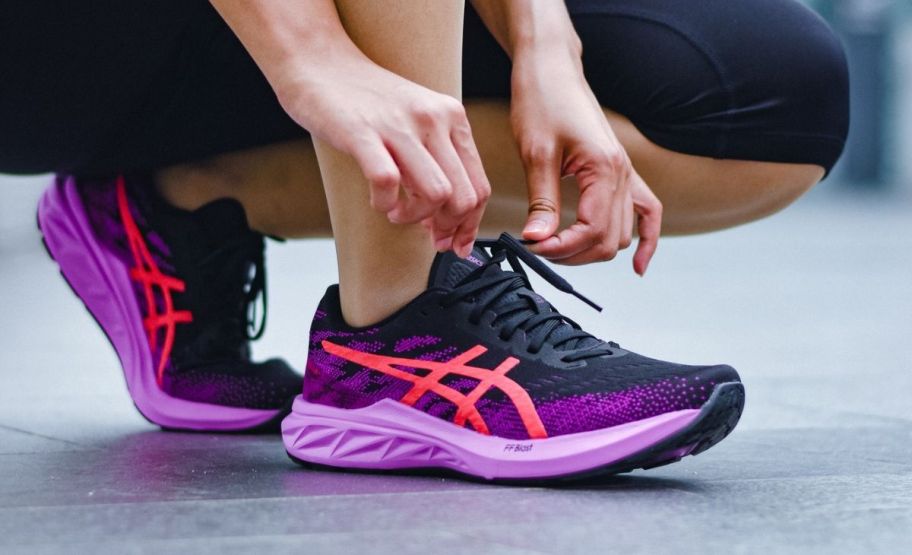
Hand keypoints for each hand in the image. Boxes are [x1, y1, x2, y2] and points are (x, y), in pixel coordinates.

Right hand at [276, 52, 489, 257]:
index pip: (479, 186)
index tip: (455, 242)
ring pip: (436, 194)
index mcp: (451, 118)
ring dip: (415, 218)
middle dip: (447, 228)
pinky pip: (388, 183)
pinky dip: (384, 204)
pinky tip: (378, 200)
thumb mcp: (417, 120)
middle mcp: (433, 119)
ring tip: (396, 212)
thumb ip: (436, 160)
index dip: (470, 224)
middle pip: (463, 197)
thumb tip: (446, 214)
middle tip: (426, 233)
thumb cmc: (365, 98)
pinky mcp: (363, 133)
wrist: (319, 63)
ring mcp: (399, 126)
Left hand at [510, 47, 661, 273]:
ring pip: (622, 233)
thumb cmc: (542, 102)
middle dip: (574, 253)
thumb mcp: (536, 153)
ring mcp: (626, 173)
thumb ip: (541, 201)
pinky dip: (646, 240)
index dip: (561, 248)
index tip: (532, 248)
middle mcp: (623, 173)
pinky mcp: (621, 171)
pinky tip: (638, 266)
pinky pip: (648, 212)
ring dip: (593, 249)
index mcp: (604, 168)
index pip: (592, 230)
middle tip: (538, 248)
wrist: (553, 71)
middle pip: (609, 239)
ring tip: (558, 248)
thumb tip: (537, 240)